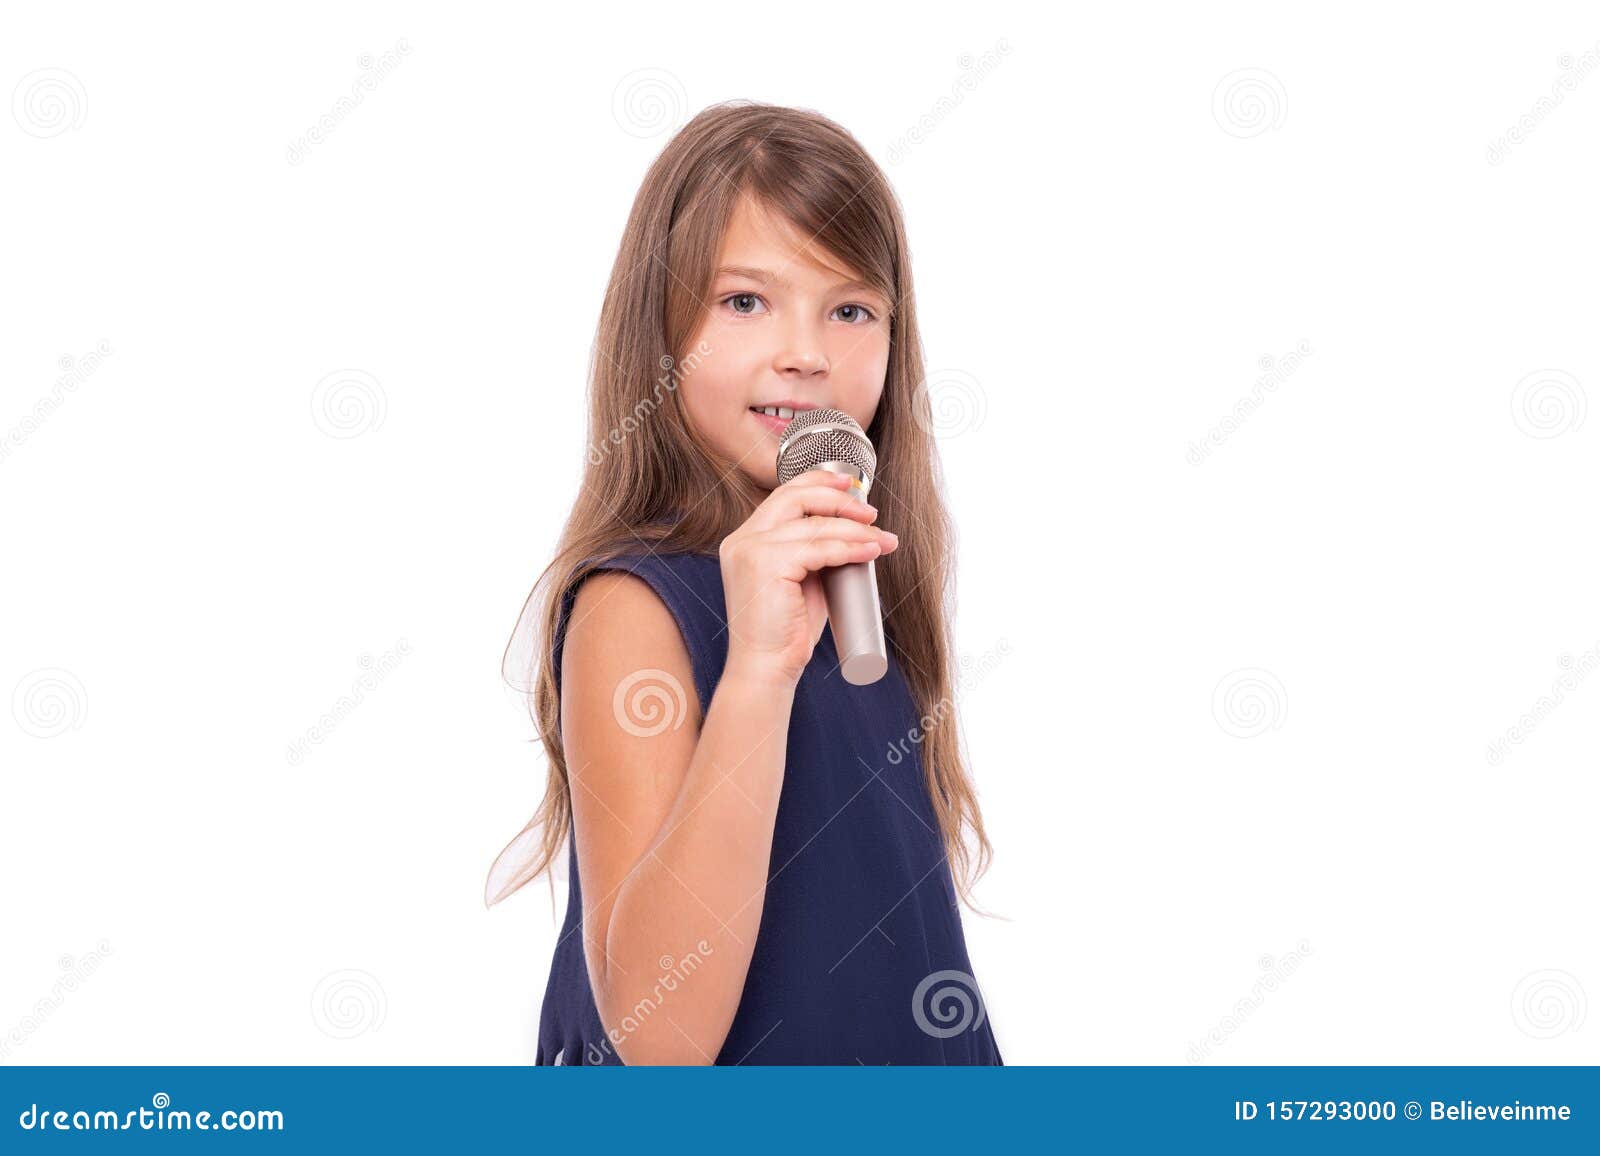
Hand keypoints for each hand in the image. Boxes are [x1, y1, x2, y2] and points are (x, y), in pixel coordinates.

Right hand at [718, 469, 899, 687]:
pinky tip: (870, 551)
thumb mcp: (801, 579)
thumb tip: (854, 529)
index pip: (783, 496)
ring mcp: (751, 550)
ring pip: (815, 525)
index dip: (818, 484)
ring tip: (883, 542)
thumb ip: (815, 551)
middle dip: (839, 500)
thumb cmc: (786, 631)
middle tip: (871, 514)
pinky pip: (820, 548)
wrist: (766, 667)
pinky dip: (851, 547)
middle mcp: (742, 539)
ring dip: (856, 530)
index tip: (850, 486)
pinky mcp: (765, 565)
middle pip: (796, 497)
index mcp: (746, 540)